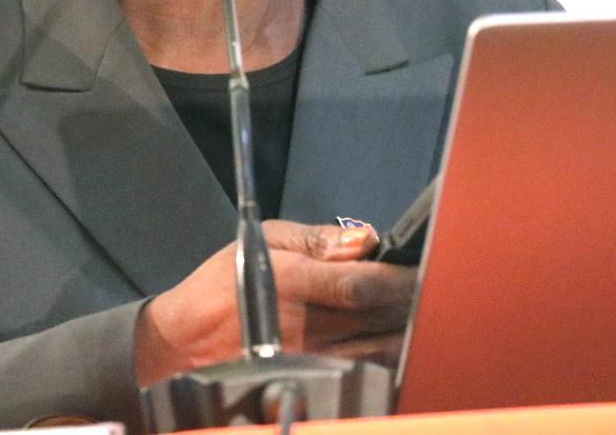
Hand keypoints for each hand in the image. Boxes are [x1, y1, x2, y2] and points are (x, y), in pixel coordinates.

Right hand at [134, 219, 415, 385]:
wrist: (187, 337)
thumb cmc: (225, 282)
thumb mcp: (266, 240)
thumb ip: (318, 240)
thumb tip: (366, 241)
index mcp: (295, 282)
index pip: (363, 283)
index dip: (399, 277)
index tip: (419, 267)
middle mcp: (306, 325)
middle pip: (378, 317)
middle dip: (410, 300)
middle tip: (428, 285)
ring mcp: (310, 356)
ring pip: (376, 347)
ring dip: (403, 329)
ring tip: (416, 310)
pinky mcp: (311, 375)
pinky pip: (360, 367)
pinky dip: (384, 354)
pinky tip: (392, 339)